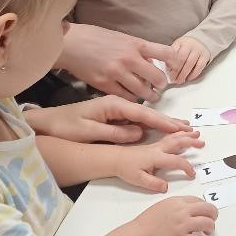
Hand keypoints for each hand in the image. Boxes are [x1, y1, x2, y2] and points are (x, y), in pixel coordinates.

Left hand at [25, 94, 194, 143]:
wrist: (46, 119)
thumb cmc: (64, 125)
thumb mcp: (88, 131)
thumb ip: (115, 132)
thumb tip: (139, 134)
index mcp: (112, 104)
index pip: (143, 114)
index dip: (163, 122)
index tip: (179, 128)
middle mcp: (116, 102)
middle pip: (148, 111)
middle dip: (169, 120)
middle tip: (189, 128)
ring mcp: (114, 105)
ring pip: (143, 112)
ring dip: (162, 120)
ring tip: (181, 126)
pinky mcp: (111, 110)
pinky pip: (135, 115)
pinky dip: (150, 120)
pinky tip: (158, 124)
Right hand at [57, 24, 179, 101]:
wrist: (70, 43)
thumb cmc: (95, 37)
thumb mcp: (122, 38)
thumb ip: (138, 50)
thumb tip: (152, 63)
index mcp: (136, 44)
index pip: (166, 53)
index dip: (176, 61)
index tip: (177, 67)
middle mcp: (129, 59)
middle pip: (157, 78)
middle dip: (162, 85)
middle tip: (161, 87)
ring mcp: (117, 73)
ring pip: (143, 92)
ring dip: (149, 96)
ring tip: (150, 97)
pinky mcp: (105, 85)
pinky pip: (125, 97)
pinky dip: (131, 99)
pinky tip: (132, 98)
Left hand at [114, 132, 203, 191]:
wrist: (115, 159)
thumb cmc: (126, 169)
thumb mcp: (138, 180)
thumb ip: (153, 183)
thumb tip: (166, 187)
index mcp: (156, 157)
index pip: (175, 161)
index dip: (186, 167)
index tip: (192, 174)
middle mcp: (158, 148)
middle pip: (177, 142)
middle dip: (190, 142)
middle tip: (202, 143)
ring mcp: (156, 144)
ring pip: (174, 136)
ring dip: (186, 134)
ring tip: (197, 133)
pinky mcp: (154, 143)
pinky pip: (169, 135)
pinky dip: (178, 131)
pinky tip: (183, 130)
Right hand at [133, 196, 217, 235]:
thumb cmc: (148, 223)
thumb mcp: (164, 205)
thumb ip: (179, 205)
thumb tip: (192, 208)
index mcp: (178, 202)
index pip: (200, 201)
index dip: (205, 207)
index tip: (206, 211)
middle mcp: (182, 212)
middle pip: (209, 209)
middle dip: (213, 215)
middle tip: (212, 220)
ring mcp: (183, 227)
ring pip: (208, 224)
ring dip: (210, 228)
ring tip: (207, 232)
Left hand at [170, 36, 211, 82]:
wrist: (200, 42)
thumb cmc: (186, 47)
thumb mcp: (177, 48)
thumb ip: (172, 57)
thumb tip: (167, 71)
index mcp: (180, 42)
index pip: (173, 54)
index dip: (170, 65)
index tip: (167, 73)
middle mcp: (190, 45)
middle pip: (181, 59)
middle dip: (176, 71)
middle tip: (173, 79)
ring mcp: (198, 50)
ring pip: (190, 63)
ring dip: (184, 74)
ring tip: (180, 81)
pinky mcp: (205, 56)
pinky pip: (199, 66)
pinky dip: (193, 74)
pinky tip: (189, 78)